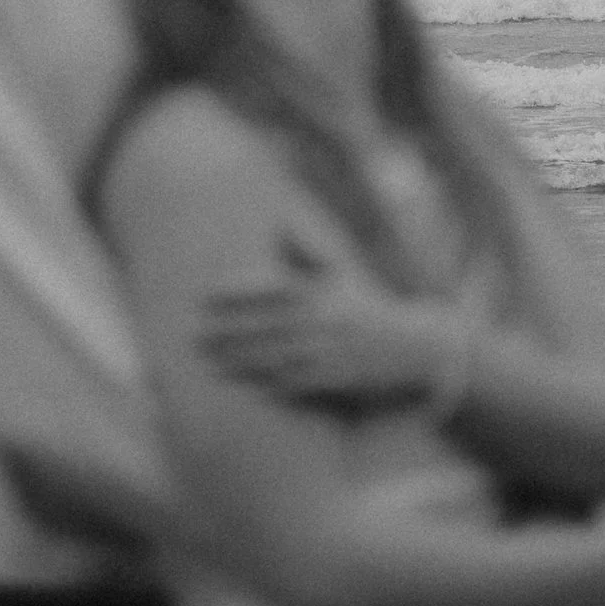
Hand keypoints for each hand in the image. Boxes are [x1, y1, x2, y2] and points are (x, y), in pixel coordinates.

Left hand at [198, 260, 460, 418]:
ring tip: (207, 358)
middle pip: (265, 325)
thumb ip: (304, 250)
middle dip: (227, 330)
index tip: (204, 295)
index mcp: (320, 291)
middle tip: (193, 333)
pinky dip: (267, 382)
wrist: (411, 346)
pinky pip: (294, 382)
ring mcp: (328, 352)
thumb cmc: (363, 306)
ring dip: (238, 359)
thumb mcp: (338, 273)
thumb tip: (276, 222)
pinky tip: (241, 383)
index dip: (236, 292)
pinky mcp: (334, 380)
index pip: (270, 289)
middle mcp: (323, 320)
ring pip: (274, 356)